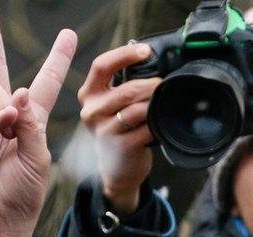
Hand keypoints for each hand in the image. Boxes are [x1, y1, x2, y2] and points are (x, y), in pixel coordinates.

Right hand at [0, 2, 76, 236]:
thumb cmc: (22, 198)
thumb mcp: (39, 160)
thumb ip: (33, 125)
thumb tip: (20, 93)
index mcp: (31, 125)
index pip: (44, 86)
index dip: (56, 61)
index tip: (68, 35)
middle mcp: (6, 121)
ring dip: (2, 99)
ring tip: (12, 118)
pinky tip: (4, 124)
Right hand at [78, 44, 158, 215]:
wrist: (117, 168)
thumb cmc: (119, 129)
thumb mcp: (111, 104)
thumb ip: (122, 84)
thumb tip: (151, 61)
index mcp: (89, 94)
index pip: (101, 65)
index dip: (125, 54)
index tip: (145, 51)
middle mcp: (91, 112)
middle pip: (126, 89)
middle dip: (151, 85)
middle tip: (163, 84)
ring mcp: (104, 131)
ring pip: (137, 109)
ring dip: (155, 104)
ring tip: (162, 102)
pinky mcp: (119, 147)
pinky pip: (145, 129)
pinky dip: (156, 123)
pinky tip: (159, 122)